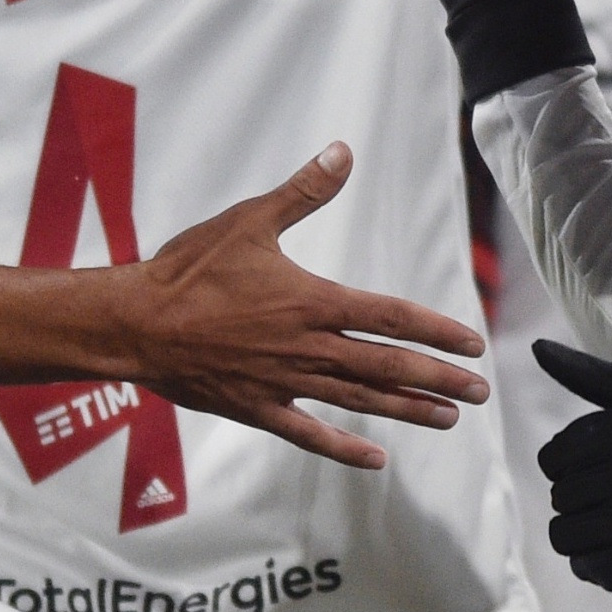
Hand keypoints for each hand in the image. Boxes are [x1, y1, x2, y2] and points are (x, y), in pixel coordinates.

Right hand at [121, 143, 490, 470]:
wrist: (132, 323)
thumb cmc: (187, 270)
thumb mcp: (248, 221)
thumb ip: (303, 191)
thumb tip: (342, 153)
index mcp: (311, 301)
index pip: (390, 316)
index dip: (436, 330)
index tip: (472, 344)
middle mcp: (307, 346)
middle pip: (387, 365)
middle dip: (438, 379)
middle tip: (479, 391)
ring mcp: (283, 381)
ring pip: (359, 400)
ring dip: (407, 410)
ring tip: (449, 418)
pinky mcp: (257, 407)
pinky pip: (308, 433)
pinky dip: (344, 447)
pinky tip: (376, 459)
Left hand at [533, 341, 611, 589]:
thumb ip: (596, 377)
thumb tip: (536, 348)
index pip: (556, 455)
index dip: (569, 473)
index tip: (598, 479)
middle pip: (561, 493)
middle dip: (583, 506)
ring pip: (565, 526)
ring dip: (586, 536)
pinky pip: (583, 553)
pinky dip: (596, 560)